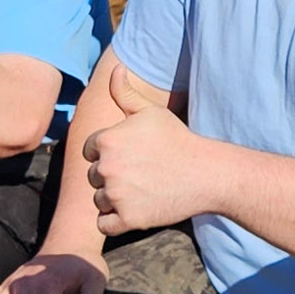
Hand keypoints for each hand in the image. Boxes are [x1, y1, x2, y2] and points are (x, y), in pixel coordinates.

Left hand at [84, 65, 198, 237]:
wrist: (205, 174)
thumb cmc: (177, 139)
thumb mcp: (150, 112)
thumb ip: (125, 93)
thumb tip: (115, 69)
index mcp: (107, 140)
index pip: (89, 150)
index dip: (108, 152)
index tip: (131, 155)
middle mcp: (107, 168)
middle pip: (93, 176)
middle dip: (111, 175)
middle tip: (140, 172)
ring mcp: (117, 195)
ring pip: (99, 200)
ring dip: (113, 198)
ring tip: (141, 189)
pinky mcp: (128, 219)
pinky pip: (104, 224)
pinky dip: (116, 220)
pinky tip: (136, 208)